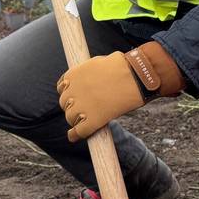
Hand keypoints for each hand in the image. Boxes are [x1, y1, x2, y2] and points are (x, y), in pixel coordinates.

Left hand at [56, 42, 184, 141]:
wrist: (137, 76)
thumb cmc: (124, 66)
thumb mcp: (100, 62)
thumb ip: (89, 72)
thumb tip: (91, 79)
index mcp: (73, 75)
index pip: (62, 88)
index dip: (70, 93)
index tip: (76, 97)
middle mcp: (72, 92)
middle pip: (65, 104)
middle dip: (73, 106)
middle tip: (86, 108)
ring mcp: (81, 107)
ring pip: (71, 118)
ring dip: (76, 120)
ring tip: (85, 121)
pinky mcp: (92, 120)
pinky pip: (79, 131)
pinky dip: (76, 134)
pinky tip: (75, 136)